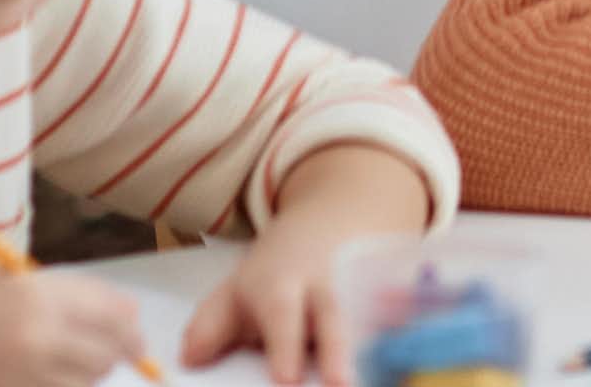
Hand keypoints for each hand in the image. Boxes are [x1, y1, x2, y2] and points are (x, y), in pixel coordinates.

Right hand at [0, 272, 150, 386]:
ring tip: (71, 363)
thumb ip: (83, 297)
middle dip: (112, 355)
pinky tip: (48, 376)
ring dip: (87, 375)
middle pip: (105, 355)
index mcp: (47, 293)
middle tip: (106, 353)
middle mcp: (38, 331)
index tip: (136, 342)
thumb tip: (132, 318)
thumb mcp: (33, 283)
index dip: (132, 332)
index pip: (115, 317)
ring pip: (83, 382)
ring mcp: (20, 369)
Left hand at [184, 144, 432, 384]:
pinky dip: (402, 334)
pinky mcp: (390, 298)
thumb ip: (210, 326)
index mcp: (282, 285)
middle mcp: (326, 286)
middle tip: (337, 385)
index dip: (285, 347)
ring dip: (371, 349)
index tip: (285, 380)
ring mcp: (362, 291)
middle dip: (336, 352)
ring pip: (370, 319)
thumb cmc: (279, 274)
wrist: (338, 219)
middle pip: (333, 318)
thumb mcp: (238, 289)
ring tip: (364, 380)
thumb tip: (188, 360)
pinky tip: (402, 365)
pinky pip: (400, 316)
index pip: (282, 314)